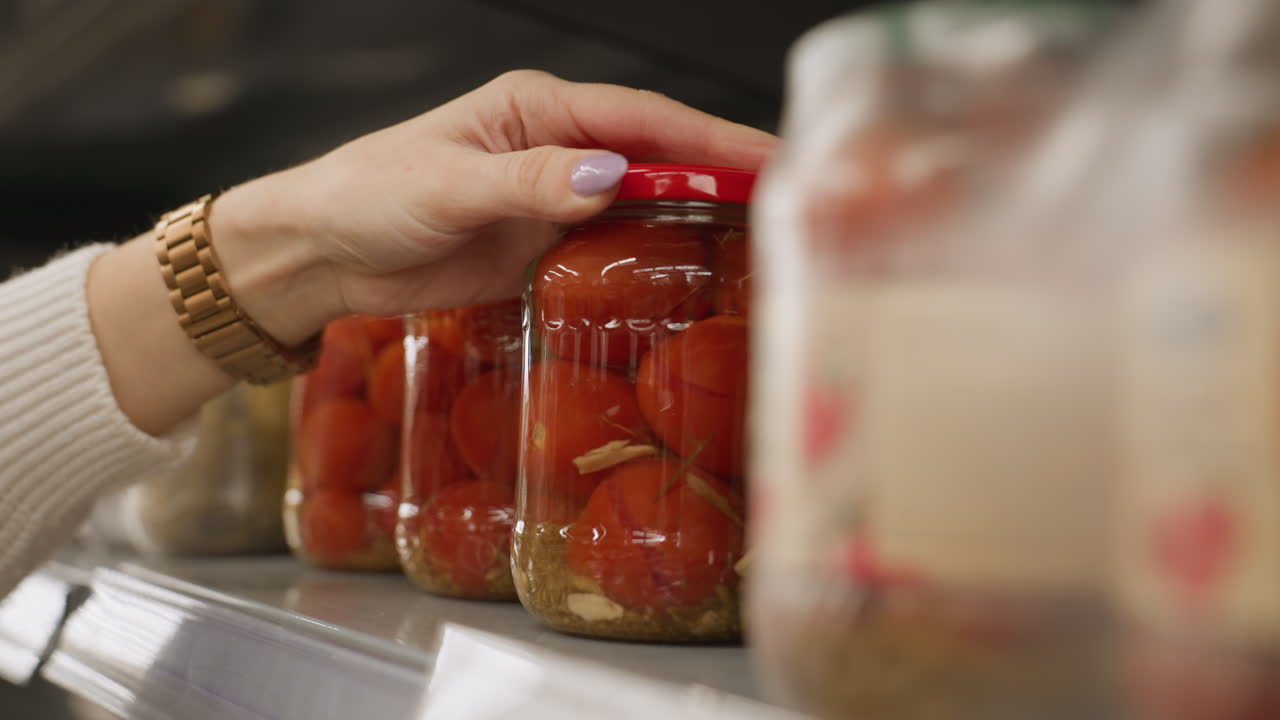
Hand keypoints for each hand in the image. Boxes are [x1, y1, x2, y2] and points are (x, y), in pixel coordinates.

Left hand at [87, 70, 775, 435]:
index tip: (767, 161)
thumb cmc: (369, 196)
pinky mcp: (545, 248)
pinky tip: (690, 277)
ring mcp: (555, 200)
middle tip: (790, 205)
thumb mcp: (447, 184)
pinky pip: (613, 250)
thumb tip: (611, 177)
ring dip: (697, 219)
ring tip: (760, 243)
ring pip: (644, 205)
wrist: (323, 254)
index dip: (709, 139)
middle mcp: (557, 149)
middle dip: (721, 175)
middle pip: (657, 157)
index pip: (642, 119)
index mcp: (539, 112)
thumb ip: (529, 182)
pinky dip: (654, 258)